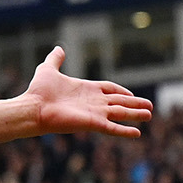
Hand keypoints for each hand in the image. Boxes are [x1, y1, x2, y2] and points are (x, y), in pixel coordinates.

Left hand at [23, 47, 152, 136]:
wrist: (32, 107)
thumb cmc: (38, 91)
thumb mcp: (48, 70)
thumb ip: (55, 60)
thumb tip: (58, 48)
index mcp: (86, 90)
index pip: (109, 89)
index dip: (120, 91)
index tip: (130, 94)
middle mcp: (92, 102)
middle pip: (119, 102)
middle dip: (134, 104)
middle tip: (149, 107)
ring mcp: (93, 113)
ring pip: (120, 113)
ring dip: (135, 114)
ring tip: (149, 115)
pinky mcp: (92, 123)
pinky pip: (112, 128)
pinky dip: (124, 130)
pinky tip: (137, 133)